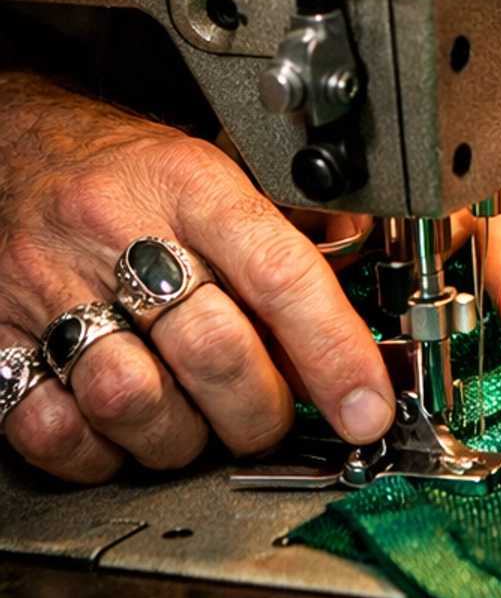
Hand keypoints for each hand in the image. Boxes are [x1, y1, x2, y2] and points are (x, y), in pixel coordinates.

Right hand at [0, 75, 396, 483]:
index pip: (279, 272)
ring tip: (195, 423)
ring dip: (181, 439)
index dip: (334, 351)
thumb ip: (284, 226)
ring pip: (135, 400)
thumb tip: (367, 280)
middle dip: (261, 411)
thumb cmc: (121, 168)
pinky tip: (121, 430)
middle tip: (270, 417)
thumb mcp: (209, 166)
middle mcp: (115, 232)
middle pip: (213, 350)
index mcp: (186, 183)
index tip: (368, 406)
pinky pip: (55, 431)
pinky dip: (99, 454)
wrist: (11, 143)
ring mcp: (48, 289)